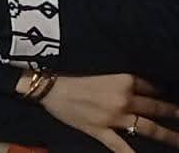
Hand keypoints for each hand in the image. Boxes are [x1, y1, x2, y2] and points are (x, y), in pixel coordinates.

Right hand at [34, 74, 178, 151]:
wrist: (46, 85)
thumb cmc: (69, 72)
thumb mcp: (98, 67)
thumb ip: (119, 75)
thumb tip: (137, 81)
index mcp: (124, 80)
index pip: (152, 86)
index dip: (162, 91)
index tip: (169, 94)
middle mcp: (124, 99)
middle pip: (157, 108)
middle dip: (173, 112)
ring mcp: (115, 118)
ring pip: (150, 129)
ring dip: (169, 136)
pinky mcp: (102, 132)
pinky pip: (122, 147)